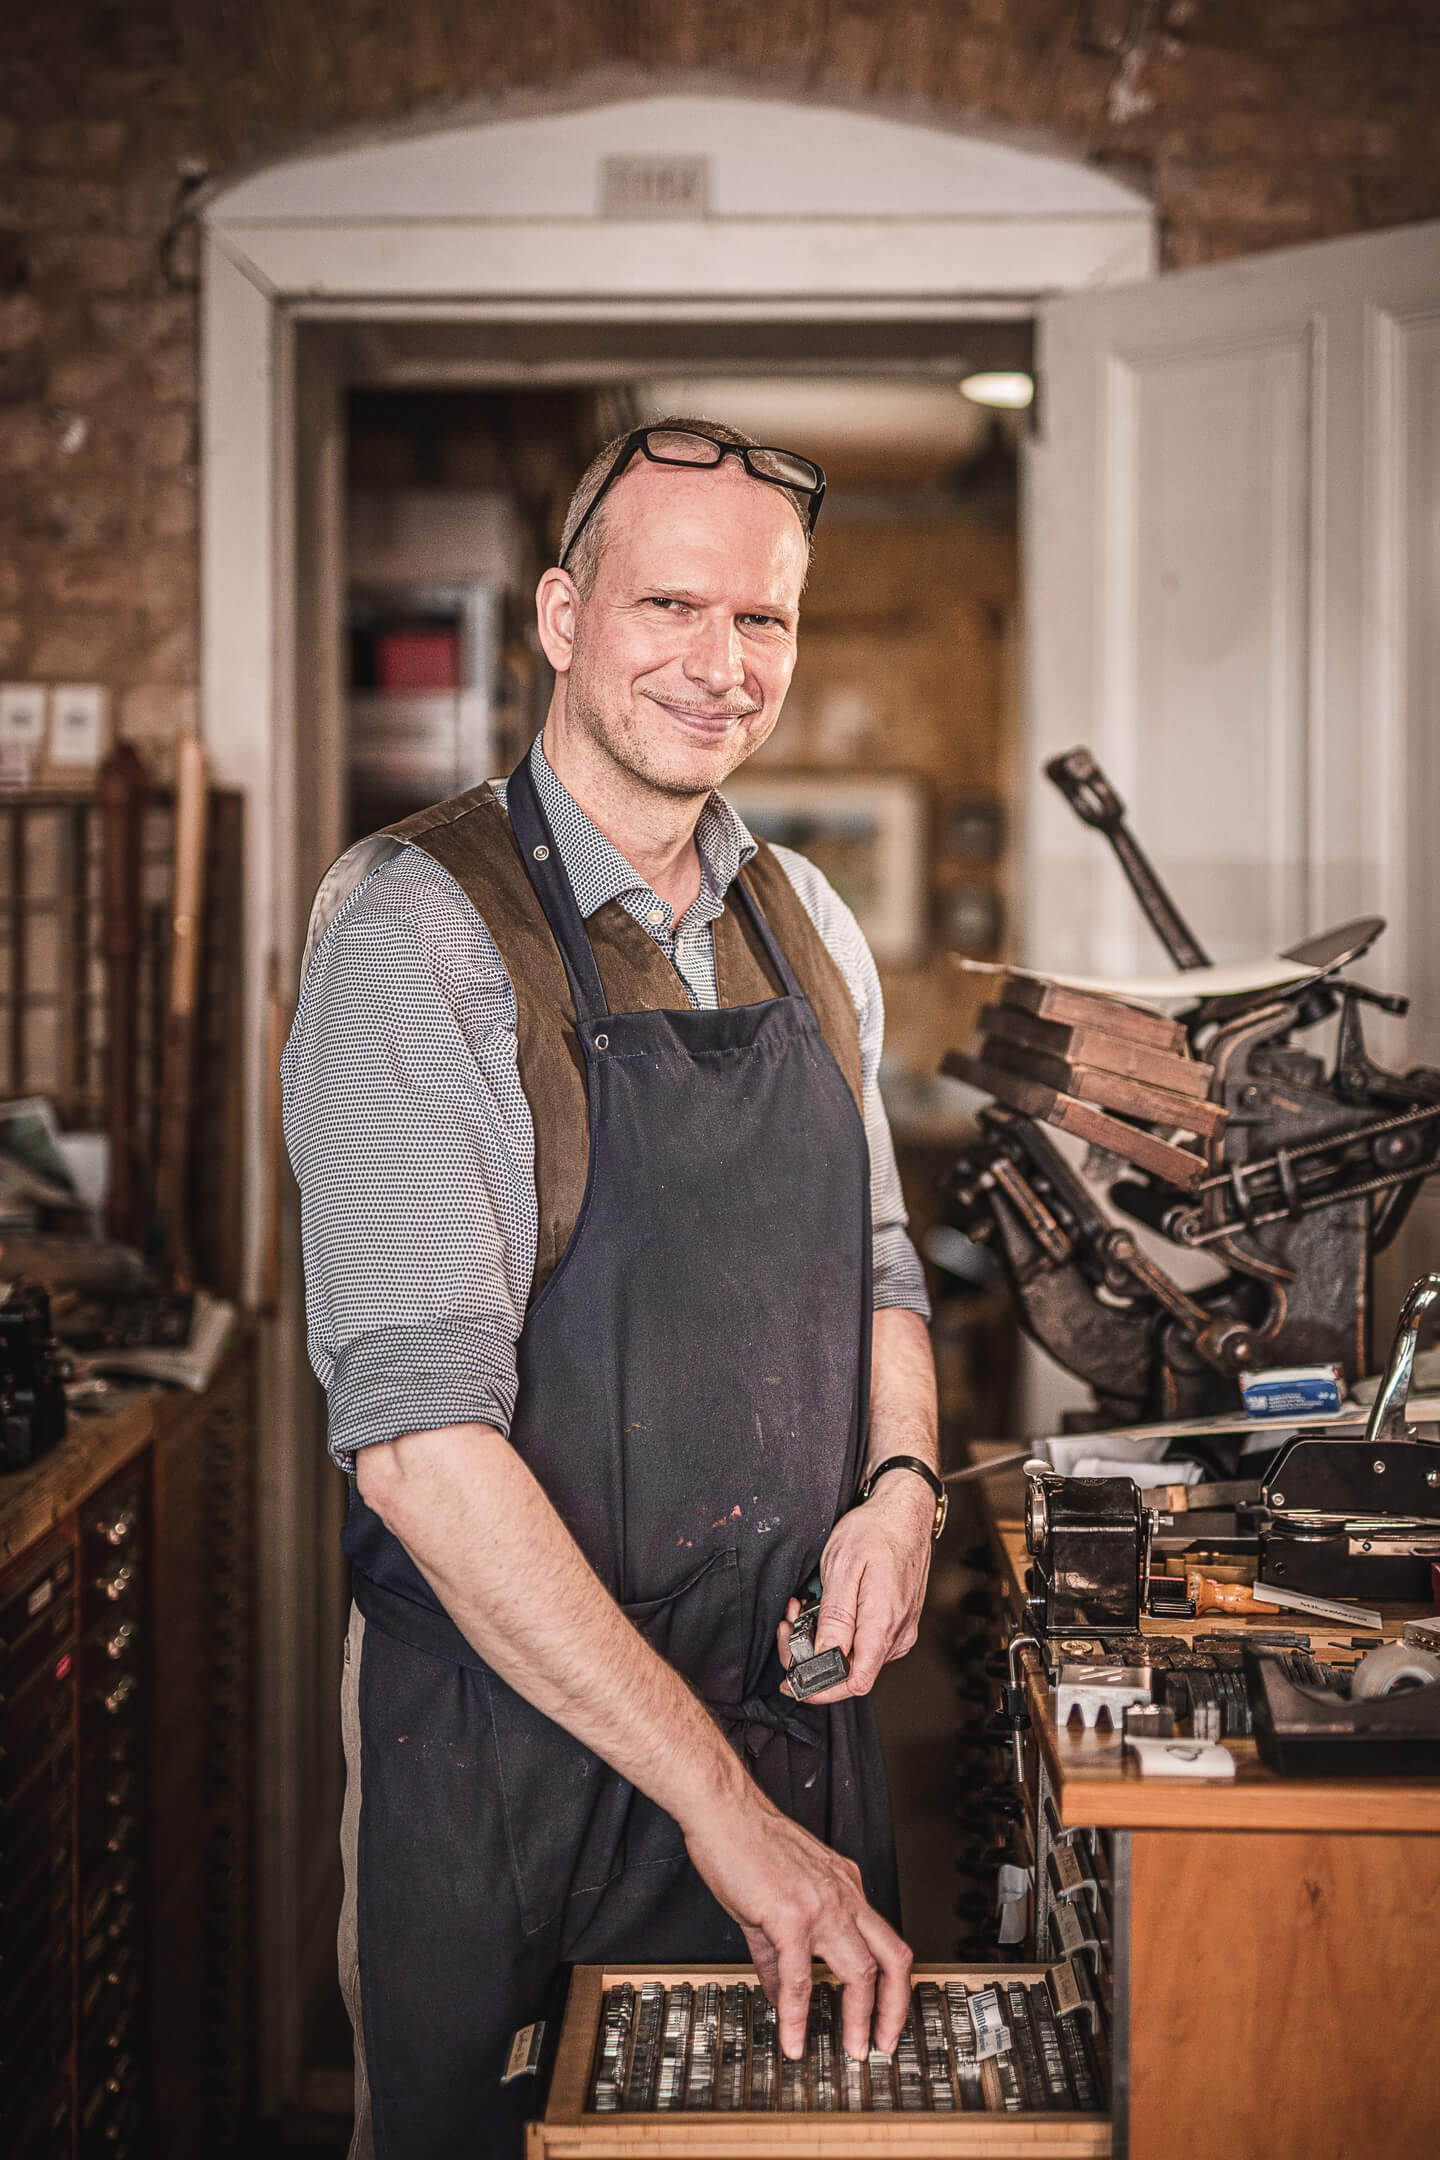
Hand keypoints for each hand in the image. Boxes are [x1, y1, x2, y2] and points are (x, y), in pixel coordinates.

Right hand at [682, 1780, 912, 2059]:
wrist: (723, 1809)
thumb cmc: (745, 1841)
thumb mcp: (777, 1895)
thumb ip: (781, 1951)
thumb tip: (782, 1993)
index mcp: (845, 1886)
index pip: (884, 1940)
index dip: (892, 1982)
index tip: (886, 2012)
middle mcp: (844, 1895)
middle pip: (893, 1959)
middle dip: (894, 2008)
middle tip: (883, 2042)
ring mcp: (821, 1906)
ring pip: (862, 1972)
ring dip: (861, 2018)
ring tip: (853, 2049)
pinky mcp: (791, 1917)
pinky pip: (800, 1979)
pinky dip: (798, 2016)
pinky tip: (791, 2038)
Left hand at [778, 1476, 932, 1704]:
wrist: (906, 1511)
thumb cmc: (875, 1530)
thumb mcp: (843, 1565)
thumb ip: (836, 1616)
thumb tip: (825, 1656)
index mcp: (883, 1623)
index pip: (854, 1683)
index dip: (822, 1689)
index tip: (794, 1681)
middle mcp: (897, 1634)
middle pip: (850, 1673)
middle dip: (812, 1656)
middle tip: (789, 1624)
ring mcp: (901, 1630)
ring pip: (856, 1658)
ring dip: (823, 1641)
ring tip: (803, 1607)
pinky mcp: (898, 1623)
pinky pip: (866, 1642)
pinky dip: (840, 1632)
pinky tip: (826, 1608)